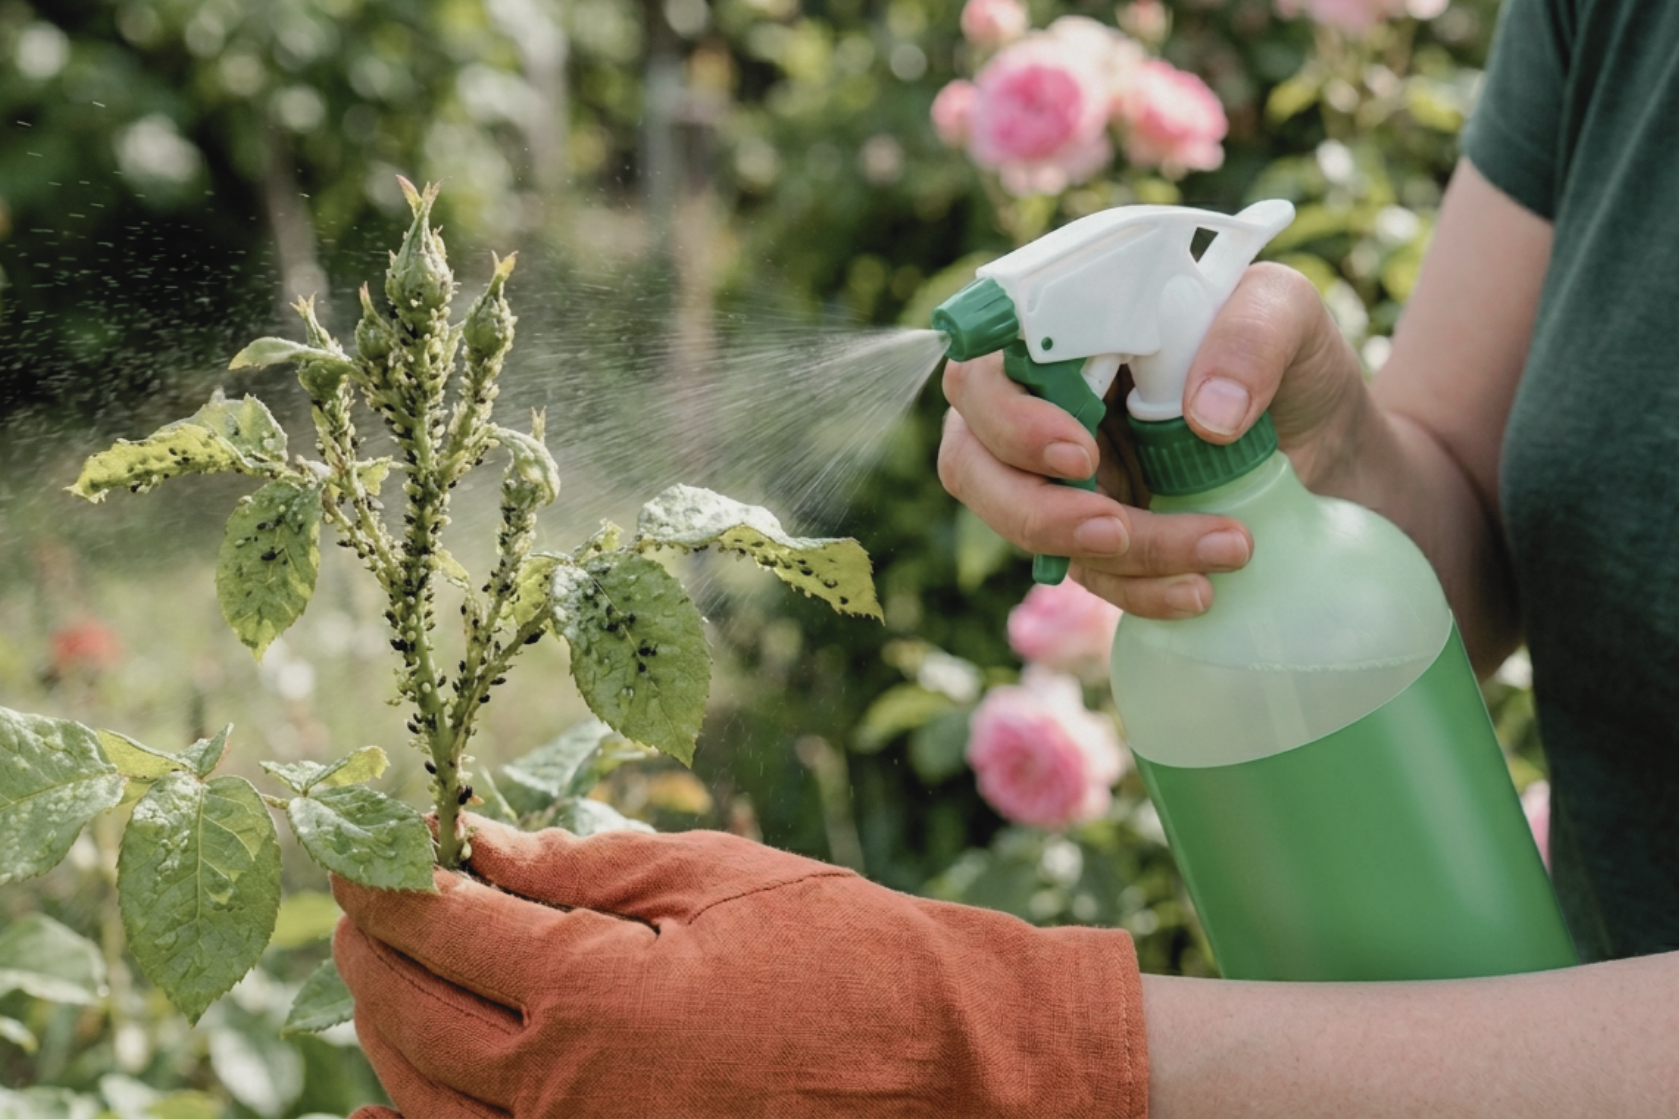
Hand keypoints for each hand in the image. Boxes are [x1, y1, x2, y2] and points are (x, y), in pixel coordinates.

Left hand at [334, 816, 1147, 1118]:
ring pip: (428, 1106)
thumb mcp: (711, 878)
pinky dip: (430, 1118)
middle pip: (413, 1021)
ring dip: (386, 1036)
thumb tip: (479, 843)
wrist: (946, 1067)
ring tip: (380, 980)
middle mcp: (565, 1101)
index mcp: (588, 1002)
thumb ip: (580, 864)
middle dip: (371, 953)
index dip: (388, 881)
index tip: (359, 848)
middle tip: (359, 906)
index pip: (444, 930)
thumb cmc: (840, 952)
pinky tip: (406, 1093)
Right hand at [937, 263, 1363, 617]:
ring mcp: (1063, 477)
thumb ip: (1252, 334)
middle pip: (972, 459)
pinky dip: (1139, 592)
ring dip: (1109, 554)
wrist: (1342, 451)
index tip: (1078, 451)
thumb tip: (1204, 414)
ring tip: (1222, 551)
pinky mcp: (1097, 536)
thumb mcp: (1290, 315)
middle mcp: (1043, 403)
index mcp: (1064, 331)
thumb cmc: (1293, 363)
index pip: (986, 365)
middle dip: (1032, 506)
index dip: (1008, 416)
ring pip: (1023, 527)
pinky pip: (1087, 577)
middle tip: (1114, 525)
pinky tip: (1201, 593)